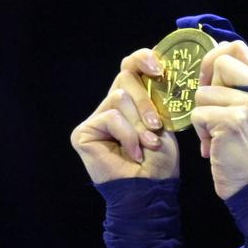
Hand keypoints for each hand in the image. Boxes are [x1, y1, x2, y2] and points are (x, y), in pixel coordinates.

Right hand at [70, 49, 177, 182]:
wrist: (150, 188)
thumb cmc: (160, 160)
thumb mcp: (164, 122)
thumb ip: (156, 97)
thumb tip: (159, 68)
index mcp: (132, 100)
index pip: (130, 66)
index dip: (142, 58)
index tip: (160, 68)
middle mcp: (111, 106)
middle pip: (125, 78)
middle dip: (147, 102)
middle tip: (157, 125)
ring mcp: (95, 119)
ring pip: (119, 98)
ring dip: (139, 123)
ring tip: (148, 144)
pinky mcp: (83, 132)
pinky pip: (110, 118)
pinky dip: (128, 135)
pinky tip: (133, 153)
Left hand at [190, 40, 247, 200]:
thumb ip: (241, 85)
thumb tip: (214, 54)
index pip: (238, 47)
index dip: (215, 57)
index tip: (210, 79)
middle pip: (221, 62)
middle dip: (206, 85)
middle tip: (211, 108)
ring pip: (204, 92)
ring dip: (202, 114)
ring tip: (214, 133)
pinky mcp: (232, 122)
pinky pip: (199, 113)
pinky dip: (199, 131)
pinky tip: (211, 145)